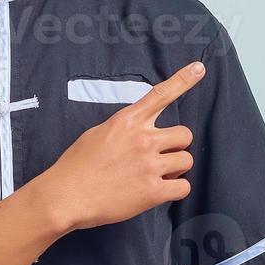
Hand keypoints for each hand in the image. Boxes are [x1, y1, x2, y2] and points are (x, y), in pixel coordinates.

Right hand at [30, 60, 203, 231]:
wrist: (65, 196)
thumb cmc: (76, 166)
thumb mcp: (98, 134)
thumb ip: (124, 129)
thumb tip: (139, 132)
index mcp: (127, 121)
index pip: (160, 95)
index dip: (183, 80)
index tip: (199, 68)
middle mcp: (142, 139)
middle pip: (184, 134)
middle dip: (176, 146)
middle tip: (161, 157)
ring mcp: (149, 165)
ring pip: (186, 160)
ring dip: (176, 168)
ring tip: (157, 175)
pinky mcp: (152, 191)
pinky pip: (183, 188)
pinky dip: (176, 190)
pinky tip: (161, 191)